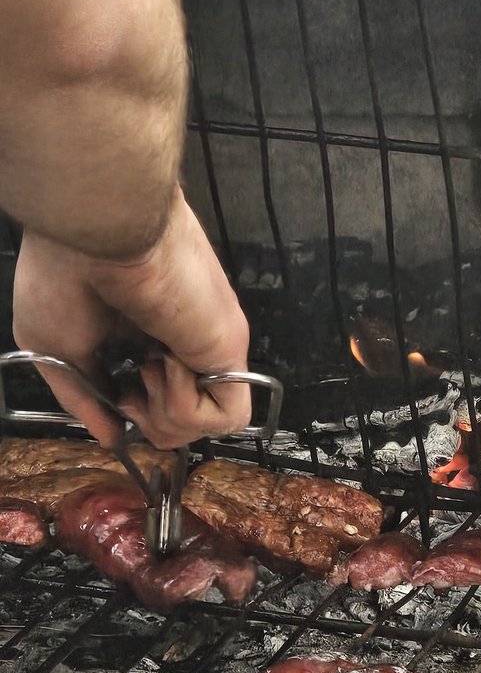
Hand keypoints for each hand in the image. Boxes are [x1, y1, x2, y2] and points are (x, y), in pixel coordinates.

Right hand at [12, 189, 250, 448]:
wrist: (95, 233)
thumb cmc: (63, 277)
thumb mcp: (58, 352)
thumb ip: (88, 401)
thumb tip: (113, 438)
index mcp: (142, 339)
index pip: (156, 403)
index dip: (135, 414)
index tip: (116, 394)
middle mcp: (180, 344)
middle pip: (183, 423)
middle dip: (150, 423)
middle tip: (131, 388)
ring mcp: (207, 347)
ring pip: (206, 426)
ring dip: (165, 415)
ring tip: (149, 366)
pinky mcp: (230, 349)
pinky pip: (228, 416)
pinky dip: (187, 409)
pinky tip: (166, 365)